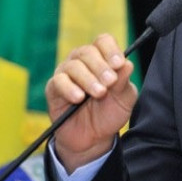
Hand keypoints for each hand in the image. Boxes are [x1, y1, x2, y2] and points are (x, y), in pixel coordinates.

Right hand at [44, 33, 137, 172]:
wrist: (94, 138)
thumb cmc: (110, 113)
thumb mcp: (124, 99)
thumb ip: (124, 82)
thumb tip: (127, 63)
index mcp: (102, 59)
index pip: (103, 41)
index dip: (111, 50)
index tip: (118, 64)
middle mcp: (82, 62)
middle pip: (87, 51)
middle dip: (101, 66)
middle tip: (110, 83)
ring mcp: (66, 74)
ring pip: (74, 66)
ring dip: (88, 79)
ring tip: (99, 94)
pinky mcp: (53, 89)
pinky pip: (58, 82)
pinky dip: (69, 88)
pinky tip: (79, 98)